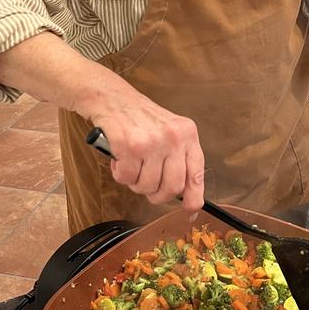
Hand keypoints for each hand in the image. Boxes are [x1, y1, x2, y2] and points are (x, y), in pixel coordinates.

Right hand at [84, 78, 204, 213]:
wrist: (111, 97)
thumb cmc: (139, 118)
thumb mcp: (169, 132)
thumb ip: (179, 160)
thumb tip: (187, 198)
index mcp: (187, 134)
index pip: (197, 175)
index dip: (194, 199)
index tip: (189, 212)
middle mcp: (173, 137)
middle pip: (172, 188)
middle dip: (156, 194)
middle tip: (146, 186)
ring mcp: (152, 141)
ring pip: (147, 186)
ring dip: (135, 183)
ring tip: (131, 166)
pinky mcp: (129, 145)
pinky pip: (127, 178)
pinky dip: (120, 175)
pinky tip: (120, 160)